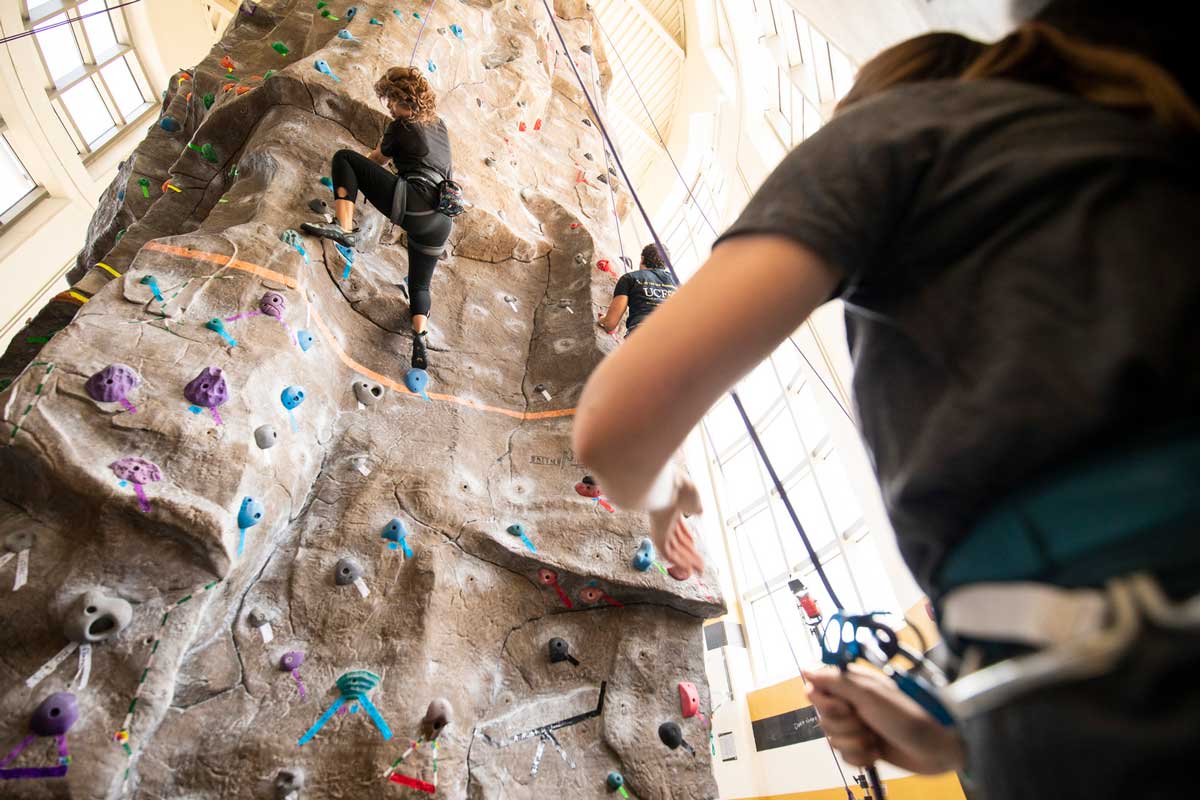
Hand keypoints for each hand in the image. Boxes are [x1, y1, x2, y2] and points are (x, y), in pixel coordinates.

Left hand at [648, 477, 704, 579]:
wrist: (670, 484)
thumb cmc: (680, 488)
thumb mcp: (693, 498)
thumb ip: (695, 506)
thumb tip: (697, 511)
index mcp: (672, 509)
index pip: (679, 528)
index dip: (688, 539)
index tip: (694, 547)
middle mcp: (665, 519)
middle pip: (678, 540)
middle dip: (691, 554)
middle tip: (701, 566)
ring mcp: (661, 528)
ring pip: (674, 549)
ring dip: (688, 561)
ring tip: (699, 571)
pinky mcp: (658, 535)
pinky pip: (668, 553)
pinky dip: (678, 562)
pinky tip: (688, 569)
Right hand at [803, 666, 964, 774]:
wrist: (937, 746)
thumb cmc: (908, 714)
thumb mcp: (869, 694)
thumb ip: (835, 682)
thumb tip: (805, 669)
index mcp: (852, 684)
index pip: (817, 689)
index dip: (825, 702)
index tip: (844, 707)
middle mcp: (853, 703)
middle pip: (823, 717)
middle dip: (844, 726)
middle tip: (866, 723)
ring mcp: (859, 726)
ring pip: (833, 738)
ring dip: (855, 743)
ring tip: (875, 739)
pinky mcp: (865, 747)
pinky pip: (845, 756)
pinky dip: (861, 757)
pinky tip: (877, 752)